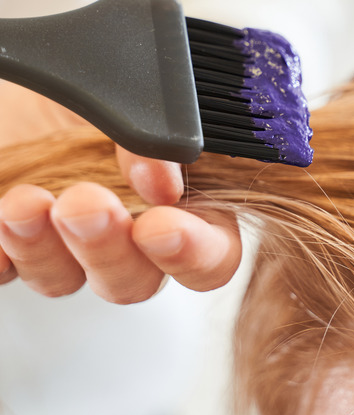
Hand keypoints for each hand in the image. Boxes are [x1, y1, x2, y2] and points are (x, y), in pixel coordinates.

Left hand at [0, 82, 242, 302]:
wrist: (19, 72)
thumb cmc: (77, 79)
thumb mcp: (123, 92)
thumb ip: (151, 137)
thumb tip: (163, 178)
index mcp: (182, 200)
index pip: (213, 255)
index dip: (195, 254)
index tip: (160, 226)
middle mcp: (128, 233)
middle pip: (139, 282)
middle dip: (110, 249)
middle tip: (85, 203)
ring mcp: (66, 246)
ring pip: (67, 283)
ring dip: (46, 250)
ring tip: (24, 203)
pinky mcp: (11, 245)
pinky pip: (5, 272)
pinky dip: (0, 255)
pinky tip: (0, 224)